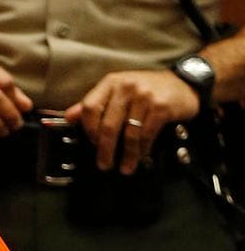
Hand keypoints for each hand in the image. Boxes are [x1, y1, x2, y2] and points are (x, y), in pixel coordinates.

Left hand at [64, 69, 199, 174]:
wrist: (184, 83)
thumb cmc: (146, 90)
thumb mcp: (118, 91)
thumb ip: (94, 104)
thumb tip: (68, 117)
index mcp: (111, 83)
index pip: (90, 107)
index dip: (88, 129)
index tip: (92, 144)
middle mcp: (126, 87)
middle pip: (108, 124)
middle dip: (105, 149)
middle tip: (104, 165)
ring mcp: (145, 96)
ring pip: (128, 133)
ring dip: (126, 155)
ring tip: (125, 168)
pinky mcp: (161, 107)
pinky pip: (147, 134)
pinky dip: (142, 150)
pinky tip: (140, 157)